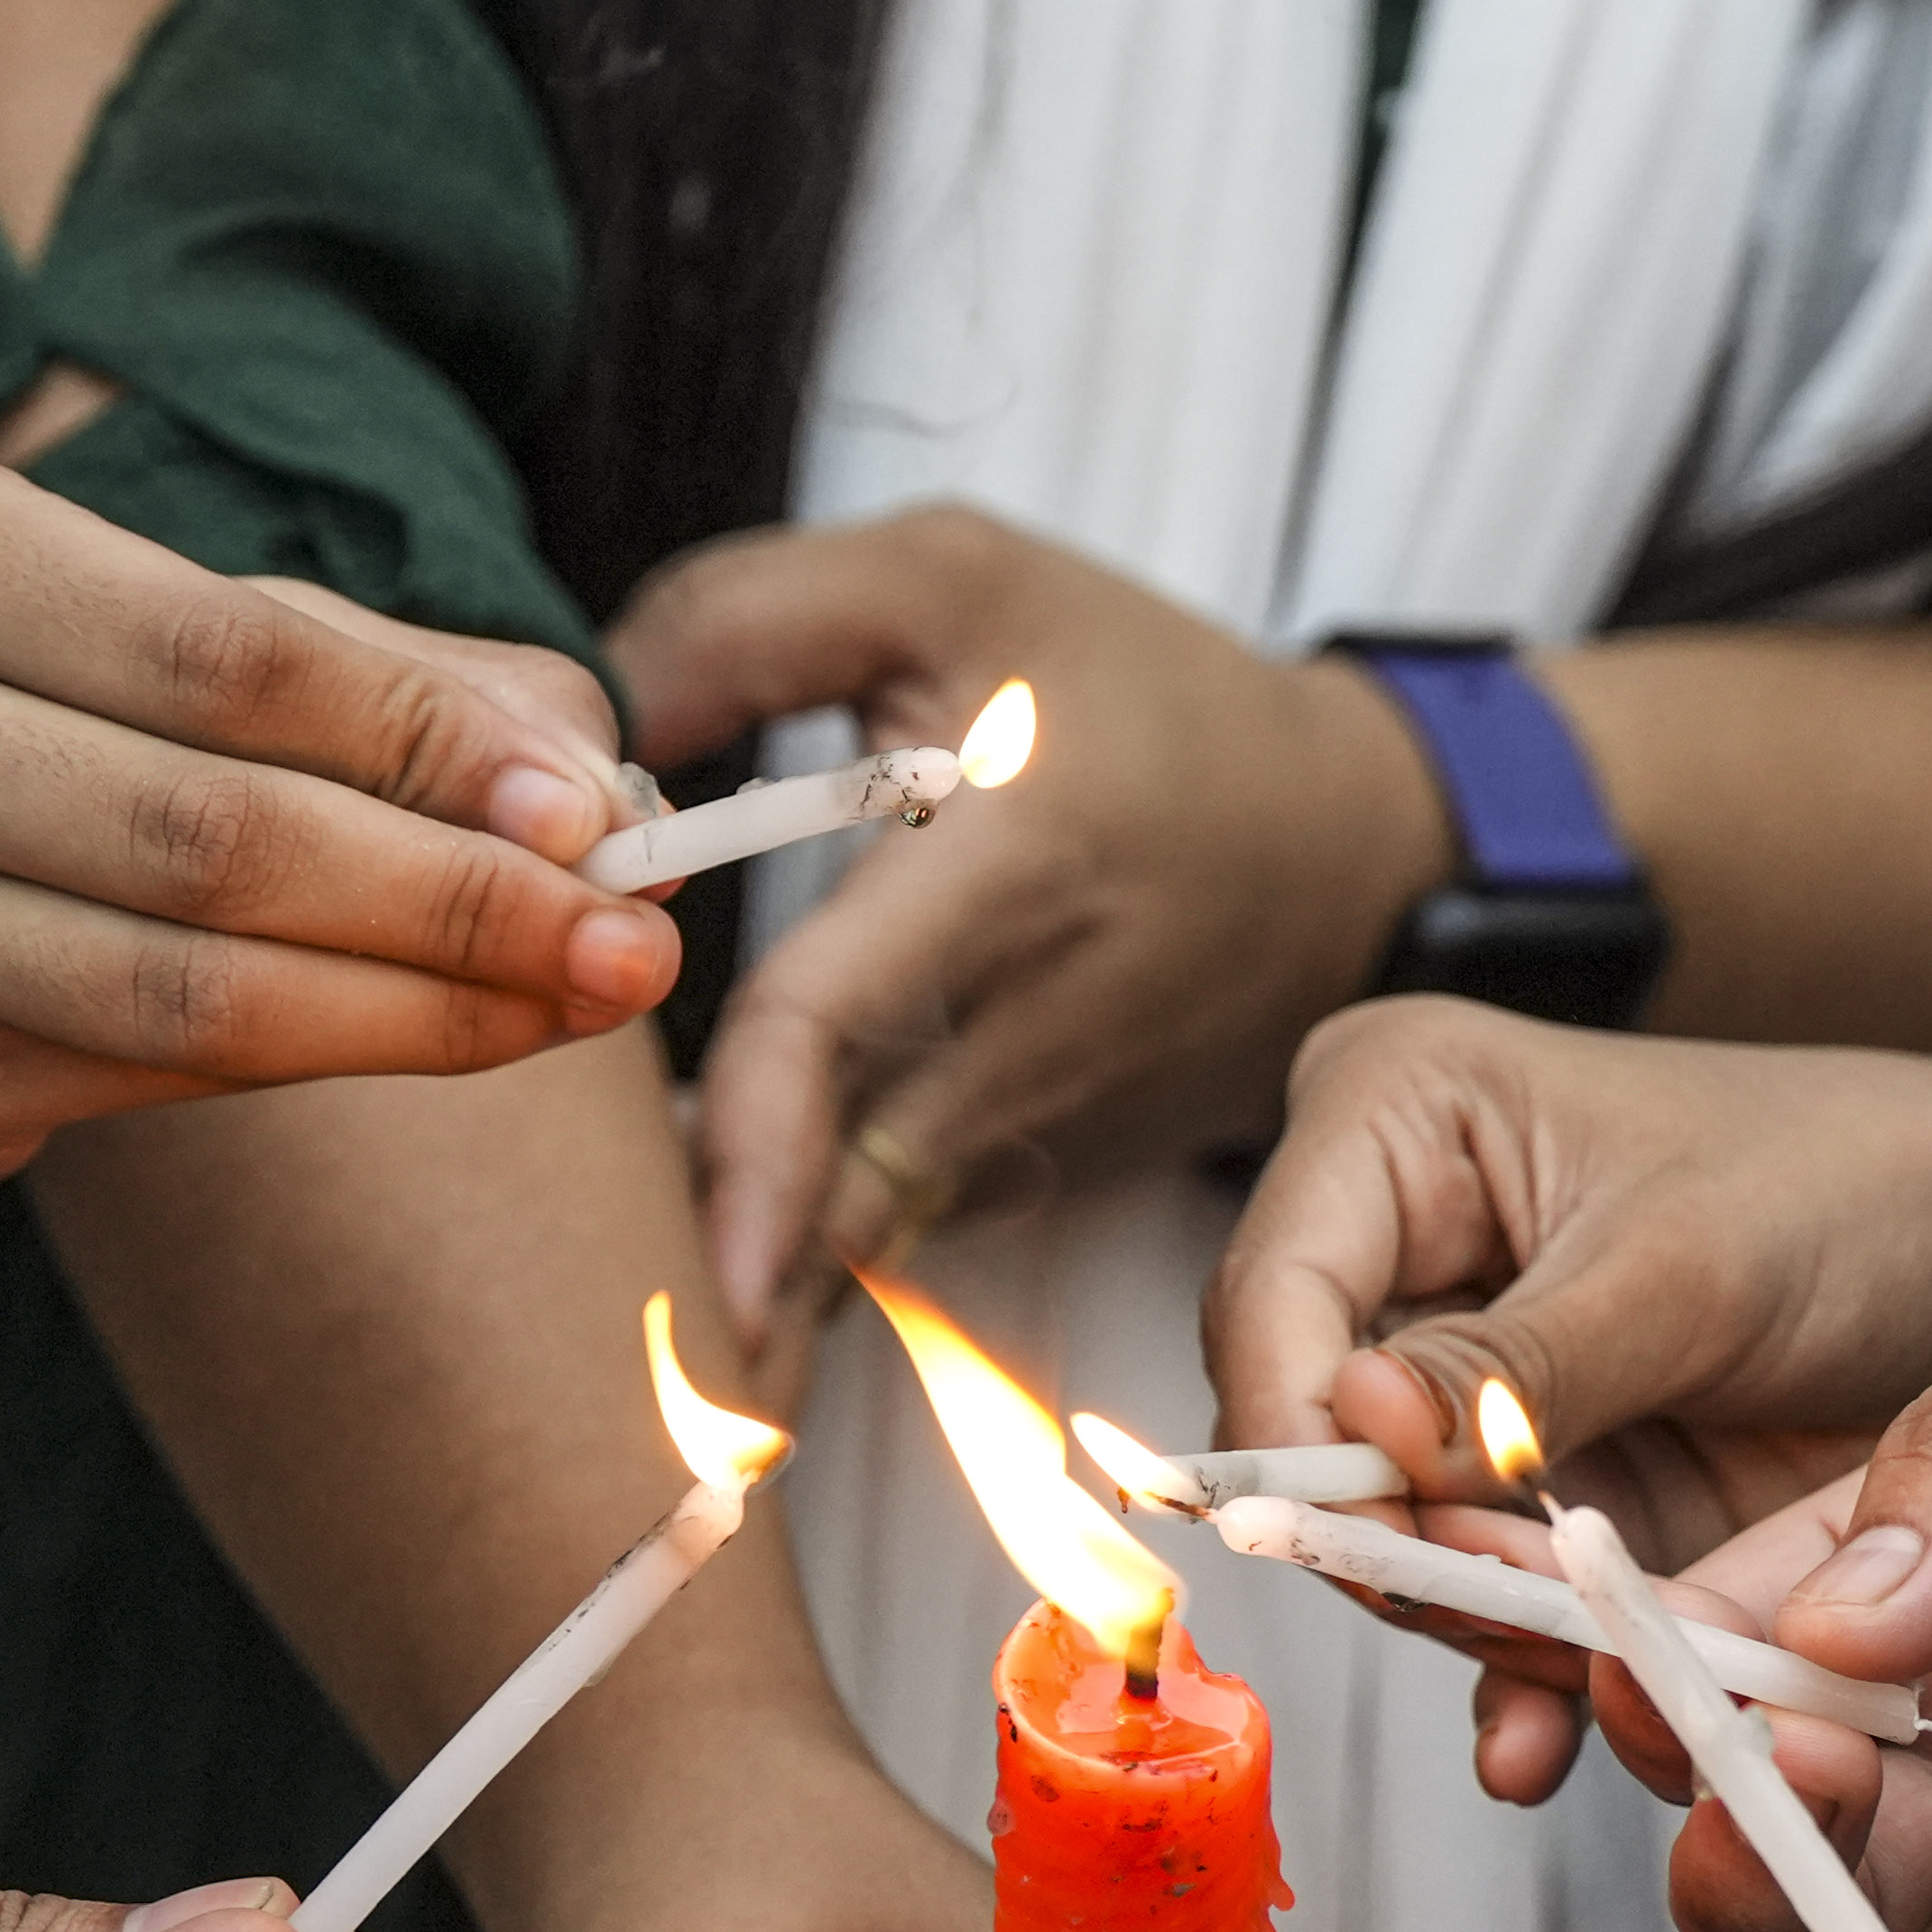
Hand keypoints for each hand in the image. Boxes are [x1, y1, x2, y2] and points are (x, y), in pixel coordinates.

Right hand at [0, 450, 682, 1192]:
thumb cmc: (26, 712)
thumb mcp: (172, 630)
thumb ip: (391, 682)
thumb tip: (601, 789)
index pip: (220, 652)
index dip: (426, 744)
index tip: (597, 816)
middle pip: (210, 841)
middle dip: (456, 907)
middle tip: (634, 949)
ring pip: (182, 998)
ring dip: (417, 1017)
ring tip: (576, 1007)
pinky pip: (133, 1086)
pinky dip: (309, 1070)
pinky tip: (422, 1040)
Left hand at [619, 506, 1449, 1356]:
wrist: (1340, 839)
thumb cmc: (1133, 694)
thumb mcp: (952, 578)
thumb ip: (745, 623)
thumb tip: (591, 737)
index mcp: (1008, 861)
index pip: (833, 1020)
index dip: (746, 1138)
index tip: (682, 1245)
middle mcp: (1038, 1018)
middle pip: (841, 1183)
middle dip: (736, 1276)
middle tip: (639, 1353)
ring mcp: (1054, 1117)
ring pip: (867, 1223)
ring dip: (768, 1256)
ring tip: (680, 1316)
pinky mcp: (1057, 1166)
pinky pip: (913, 1215)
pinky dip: (831, 1227)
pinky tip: (760, 1227)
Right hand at [1203, 997, 1931, 1792]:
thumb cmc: (1863, 1186)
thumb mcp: (1686, 1271)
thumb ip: (1512, 1366)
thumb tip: (1351, 1427)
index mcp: (1393, 1116)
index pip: (1269, 1297)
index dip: (1299, 1436)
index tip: (1372, 1538)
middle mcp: (1396, 1237)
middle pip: (1308, 1430)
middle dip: (1399, 1544)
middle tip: (1506, 1613)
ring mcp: (1456, 1369)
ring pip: (1386, 1529)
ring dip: (1469, 1618)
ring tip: (1573, 1672)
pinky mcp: (1524, 1475)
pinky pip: (1474, 1585)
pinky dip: (1516, 1662)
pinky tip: (1541, 1738)